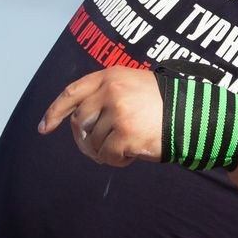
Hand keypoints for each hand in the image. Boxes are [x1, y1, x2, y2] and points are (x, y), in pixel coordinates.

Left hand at [39, 69, 164, 167]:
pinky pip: (107, 156)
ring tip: (126, 147)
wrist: (193, 114)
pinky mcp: (126, 135)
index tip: (44, 128)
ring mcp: (118, 113)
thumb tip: (76, 121)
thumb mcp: (133, 84)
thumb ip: (106, 93)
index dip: (54, 112)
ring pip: (93, 142)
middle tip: (99, 149)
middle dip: (85, 139)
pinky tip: (131, 156)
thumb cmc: (164, 103)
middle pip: (79, 122)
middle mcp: (111, 91)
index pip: (71, 93)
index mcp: (110, 76)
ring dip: (105, 151)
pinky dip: (116, 161)